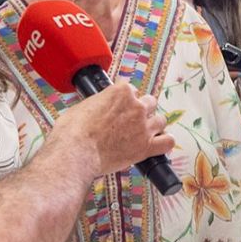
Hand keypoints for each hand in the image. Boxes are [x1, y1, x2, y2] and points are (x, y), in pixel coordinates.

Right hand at [45, 81, 172, 176]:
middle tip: (130, 121)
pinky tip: (157, 144)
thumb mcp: (82, 106)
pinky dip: (164, 142)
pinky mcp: (146, 147)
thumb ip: (98, 104)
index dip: (124, 100)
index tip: (118, 108)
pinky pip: (167, 142)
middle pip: (149, 102)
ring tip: (143, 133)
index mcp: (121, 92)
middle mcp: (136, 106)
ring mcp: (144, 126)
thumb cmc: (72, 130)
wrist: (76, 152)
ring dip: (153, 125)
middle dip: (141, 110)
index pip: (130, 89)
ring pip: (160, 120)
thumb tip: (97, 110)